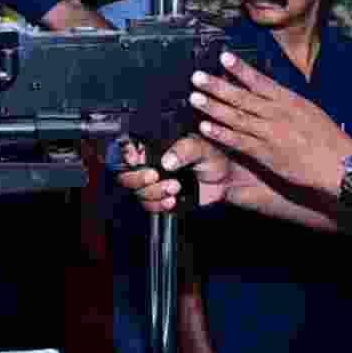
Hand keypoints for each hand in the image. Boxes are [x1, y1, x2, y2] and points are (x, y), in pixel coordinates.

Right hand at [115, 134, 260, 212]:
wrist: (226, 180)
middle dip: (140, 179)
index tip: (137, 161)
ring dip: (154, 193)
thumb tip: (167, 161)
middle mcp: (150, 164)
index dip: (126, 157)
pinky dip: (159, 205)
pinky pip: (149, 206)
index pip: (127, 150)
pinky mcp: (160, 198)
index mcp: (155, 146)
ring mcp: (154, 183)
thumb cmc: (215, 157)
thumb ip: (184, 150)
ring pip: (137, 192)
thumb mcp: (202, 147)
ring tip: (175, 187)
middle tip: (157, 177)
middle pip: (125, 175)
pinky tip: (173, 200)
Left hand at [188, 52, 351, 195]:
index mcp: (289, 101)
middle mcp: (278, 114)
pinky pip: (239, 142)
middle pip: (242, 97)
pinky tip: (205, 127)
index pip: (261, 81)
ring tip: (194, 97)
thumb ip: (286, 102)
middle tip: (197, 77)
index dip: (241, 69)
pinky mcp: (267, 154)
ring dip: (214, 107)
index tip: (223, 57)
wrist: (341, 165)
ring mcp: (271, 134)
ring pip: (237, 117)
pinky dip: (221, 134)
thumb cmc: (328, 139)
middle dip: (218, 86)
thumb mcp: (310, 111)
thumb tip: (268, 92)